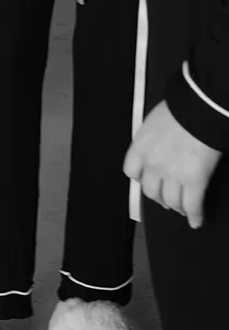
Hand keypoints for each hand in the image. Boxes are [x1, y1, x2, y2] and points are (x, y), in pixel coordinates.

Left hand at [124, 99, 222, 228]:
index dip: (140, 178)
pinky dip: (194, 216)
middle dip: (159, 197)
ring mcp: (173, 175)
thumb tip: (157, 144)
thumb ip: (151, 138)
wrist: (197, 109)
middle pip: (151, 191)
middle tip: (166, 198)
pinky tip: (196, 220)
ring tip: (182, 209)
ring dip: (177, 208)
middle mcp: (153, 164)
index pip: (131, 171)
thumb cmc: (180, 109)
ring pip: (171, 202)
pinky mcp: (194, 182)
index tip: (146, 181)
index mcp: (140, 147)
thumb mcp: (154, 121)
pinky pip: (192, 206)